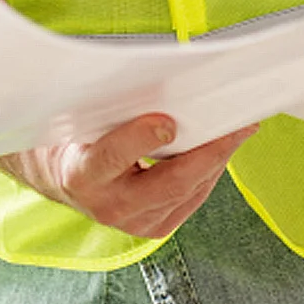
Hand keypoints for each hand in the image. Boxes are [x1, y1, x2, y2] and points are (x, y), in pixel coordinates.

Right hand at [0, 112, 256, 238]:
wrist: (62, 178)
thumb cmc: (76, 135)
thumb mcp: (81, 113)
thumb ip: (111, 102)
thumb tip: (155, 75)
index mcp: (81, 173)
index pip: (110, 157)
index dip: (140, 140)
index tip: (168, 122)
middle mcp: (108, 206)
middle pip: (168, 184)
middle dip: (208, 152)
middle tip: (236, 125)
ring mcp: (134, 224)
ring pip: (187, 193)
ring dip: (217, 160)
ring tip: (240, 129)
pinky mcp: (154, 228)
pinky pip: (191, 199)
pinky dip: (209, 172)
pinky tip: (222, 148)